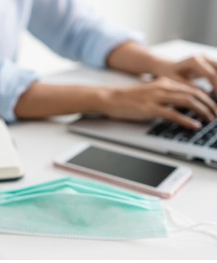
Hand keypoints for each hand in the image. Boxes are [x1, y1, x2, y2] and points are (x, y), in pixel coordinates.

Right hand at [101, 77, 216, 129]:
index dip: (207, 98)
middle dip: (209, 105)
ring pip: (187, 101)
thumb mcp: (151, 92)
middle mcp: (163, 87)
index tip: (214, 106)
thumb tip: (181, 106)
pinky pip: (173, 113)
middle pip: (194, 94)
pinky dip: (186, 120)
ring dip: (202, 111)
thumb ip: (166, 96)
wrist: (111, 98)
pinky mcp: (150, 108)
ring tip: (210, 120)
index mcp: (165, 82)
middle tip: (216, 114)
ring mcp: (156, 97)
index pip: (192, 88)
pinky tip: (194, 125)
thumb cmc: (129, 99)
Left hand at [155, 55, 216, 92]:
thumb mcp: (176, 83)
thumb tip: (206, 95)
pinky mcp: (210, 64)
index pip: (211, 74)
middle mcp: (203, 57)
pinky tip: (216, 95)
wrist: (165, 67)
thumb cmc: (167, 76)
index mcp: (194, 61)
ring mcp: (207, 59)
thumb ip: (190, 88)